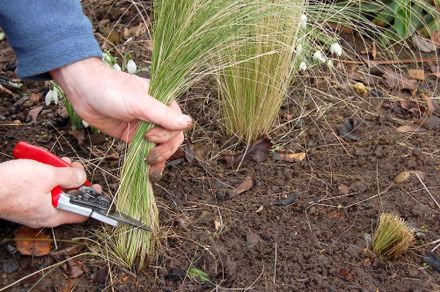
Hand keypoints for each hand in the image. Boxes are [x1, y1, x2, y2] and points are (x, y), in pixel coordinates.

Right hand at [0, 158, 97, 227]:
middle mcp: (45, 214)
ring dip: (57, 173)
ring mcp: (32, 207)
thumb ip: (69, 176)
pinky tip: (39, 164)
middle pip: (68, 197)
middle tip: (70, 165)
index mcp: (54, 214)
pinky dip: (42, 175)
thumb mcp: (47, 175)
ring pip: (53, 189)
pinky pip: (39, 188)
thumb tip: (82, 177)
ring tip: (53, 161)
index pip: (82, 213)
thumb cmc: (11, 185)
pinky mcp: (22, 200)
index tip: (94, 185)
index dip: (91, 198)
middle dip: (72, 178)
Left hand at [50, 58, 191, 178]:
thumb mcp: (139, 102)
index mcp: (164, 103)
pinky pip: (145, 150)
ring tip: (150, 168)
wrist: (82, 90)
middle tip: (150, 157)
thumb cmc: (110, 89)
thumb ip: (163, 115)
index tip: (149, 136)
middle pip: (171, 139)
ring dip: (158, 159)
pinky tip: (148, 171)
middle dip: (164, 150)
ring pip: (160, 147)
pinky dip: (148, 161)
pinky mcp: (132, 136)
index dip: (166, 135)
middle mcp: (157, 115)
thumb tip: (188, 123)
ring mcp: (145, 127)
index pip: (176, 126)